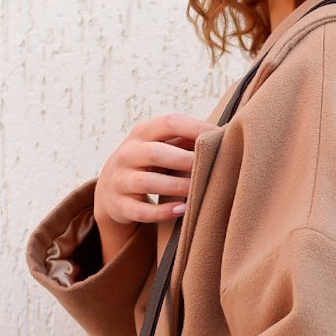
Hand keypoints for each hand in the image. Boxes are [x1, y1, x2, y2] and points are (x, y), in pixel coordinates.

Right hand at [93, 112, 212, 264]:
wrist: (110, 188)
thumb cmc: (148, 162)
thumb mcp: (160, 144)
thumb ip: (185, 138)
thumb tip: (225, 134)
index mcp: (142, 133)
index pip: (169, 123)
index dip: (195, 128)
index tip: (219, 136)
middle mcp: (127, 153)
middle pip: (155, 153)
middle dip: (185, 160)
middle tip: (211, 166)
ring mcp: (120, 180)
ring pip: (147, 182)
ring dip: (176, 186)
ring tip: (198, 191)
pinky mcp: (119, 205)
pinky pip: (141, 210)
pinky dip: (162, 211)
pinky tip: (182, 209)